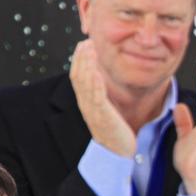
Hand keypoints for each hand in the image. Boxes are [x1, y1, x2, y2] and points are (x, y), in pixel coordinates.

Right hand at [69, 40, 134, 156]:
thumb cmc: (115, 131)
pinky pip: (97, 98)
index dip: (80, 59)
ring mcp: (93, 111)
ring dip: (87, 65)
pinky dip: (95, 83)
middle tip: (87, 41)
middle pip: (79, 76)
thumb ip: (103, 95)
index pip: (79, 76)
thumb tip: (103, 79)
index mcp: (87, 102)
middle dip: (82, 57)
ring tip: (90, 50)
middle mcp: (86, 104)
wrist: (117, 154)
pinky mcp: (103, 117)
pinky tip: (97, 72)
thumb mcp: (107, 110)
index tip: (85, 44)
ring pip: (85, 84)